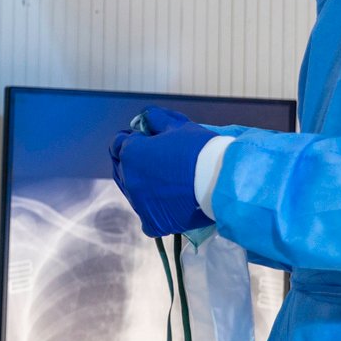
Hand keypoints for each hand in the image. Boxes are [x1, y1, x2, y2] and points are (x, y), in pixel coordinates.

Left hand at [110, 106, 214, 236]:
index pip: (118, 144)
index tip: (147, 140)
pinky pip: (146, 216)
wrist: (221, 181)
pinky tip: (166, 202)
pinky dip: (154, 210)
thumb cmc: (200, 149)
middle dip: (135, 162)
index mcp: (130, 153)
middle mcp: (128, 179)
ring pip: (133, 192)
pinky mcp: (152, 221)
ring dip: (143, 185)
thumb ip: (155, 119)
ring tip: (163, 181)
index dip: (133, 140)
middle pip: (123, 168)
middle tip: (156, 161)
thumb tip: (144, 119)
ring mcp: (138, 203)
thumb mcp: (178, 125)